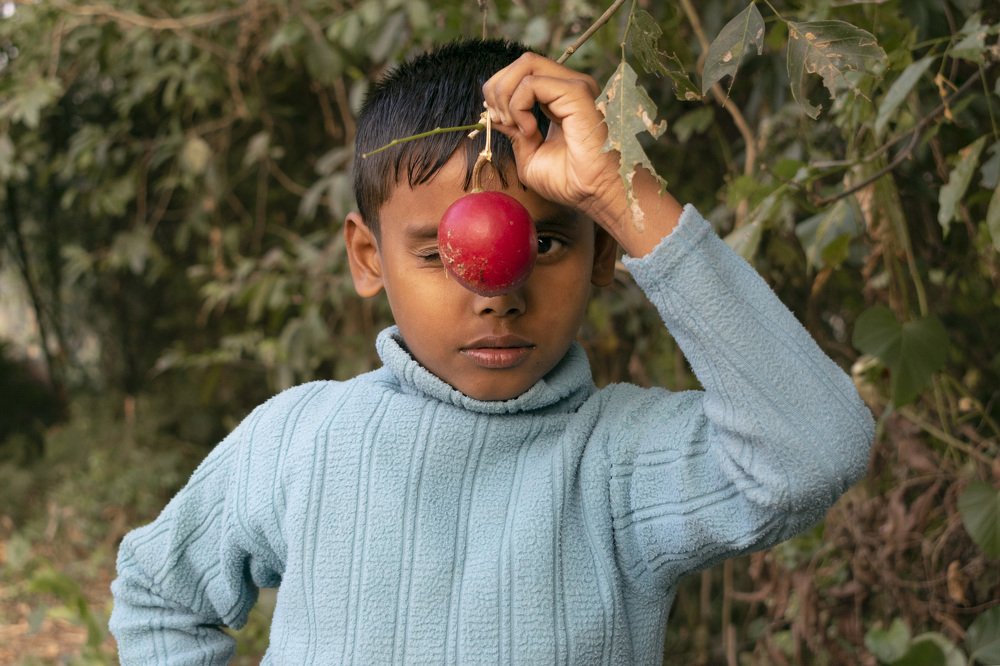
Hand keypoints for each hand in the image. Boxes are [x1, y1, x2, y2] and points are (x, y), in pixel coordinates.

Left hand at [483, 53, 681, 256]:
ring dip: (506, 94)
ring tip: (513, 124)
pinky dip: (518, 105)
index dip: (500, 91)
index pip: (523, 73)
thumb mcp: (529, 155)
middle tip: (500, 120)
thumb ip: (514, 131)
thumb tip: (494, 113)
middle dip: (498, 87)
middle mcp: (569, 87)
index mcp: (559, 99)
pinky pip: (532, 83)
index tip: (499, 122)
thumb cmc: (570, 181)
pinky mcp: (576, 93)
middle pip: (523, 61)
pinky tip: (529, 130)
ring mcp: (574, 87)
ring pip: (526, 63)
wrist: (594, 194)